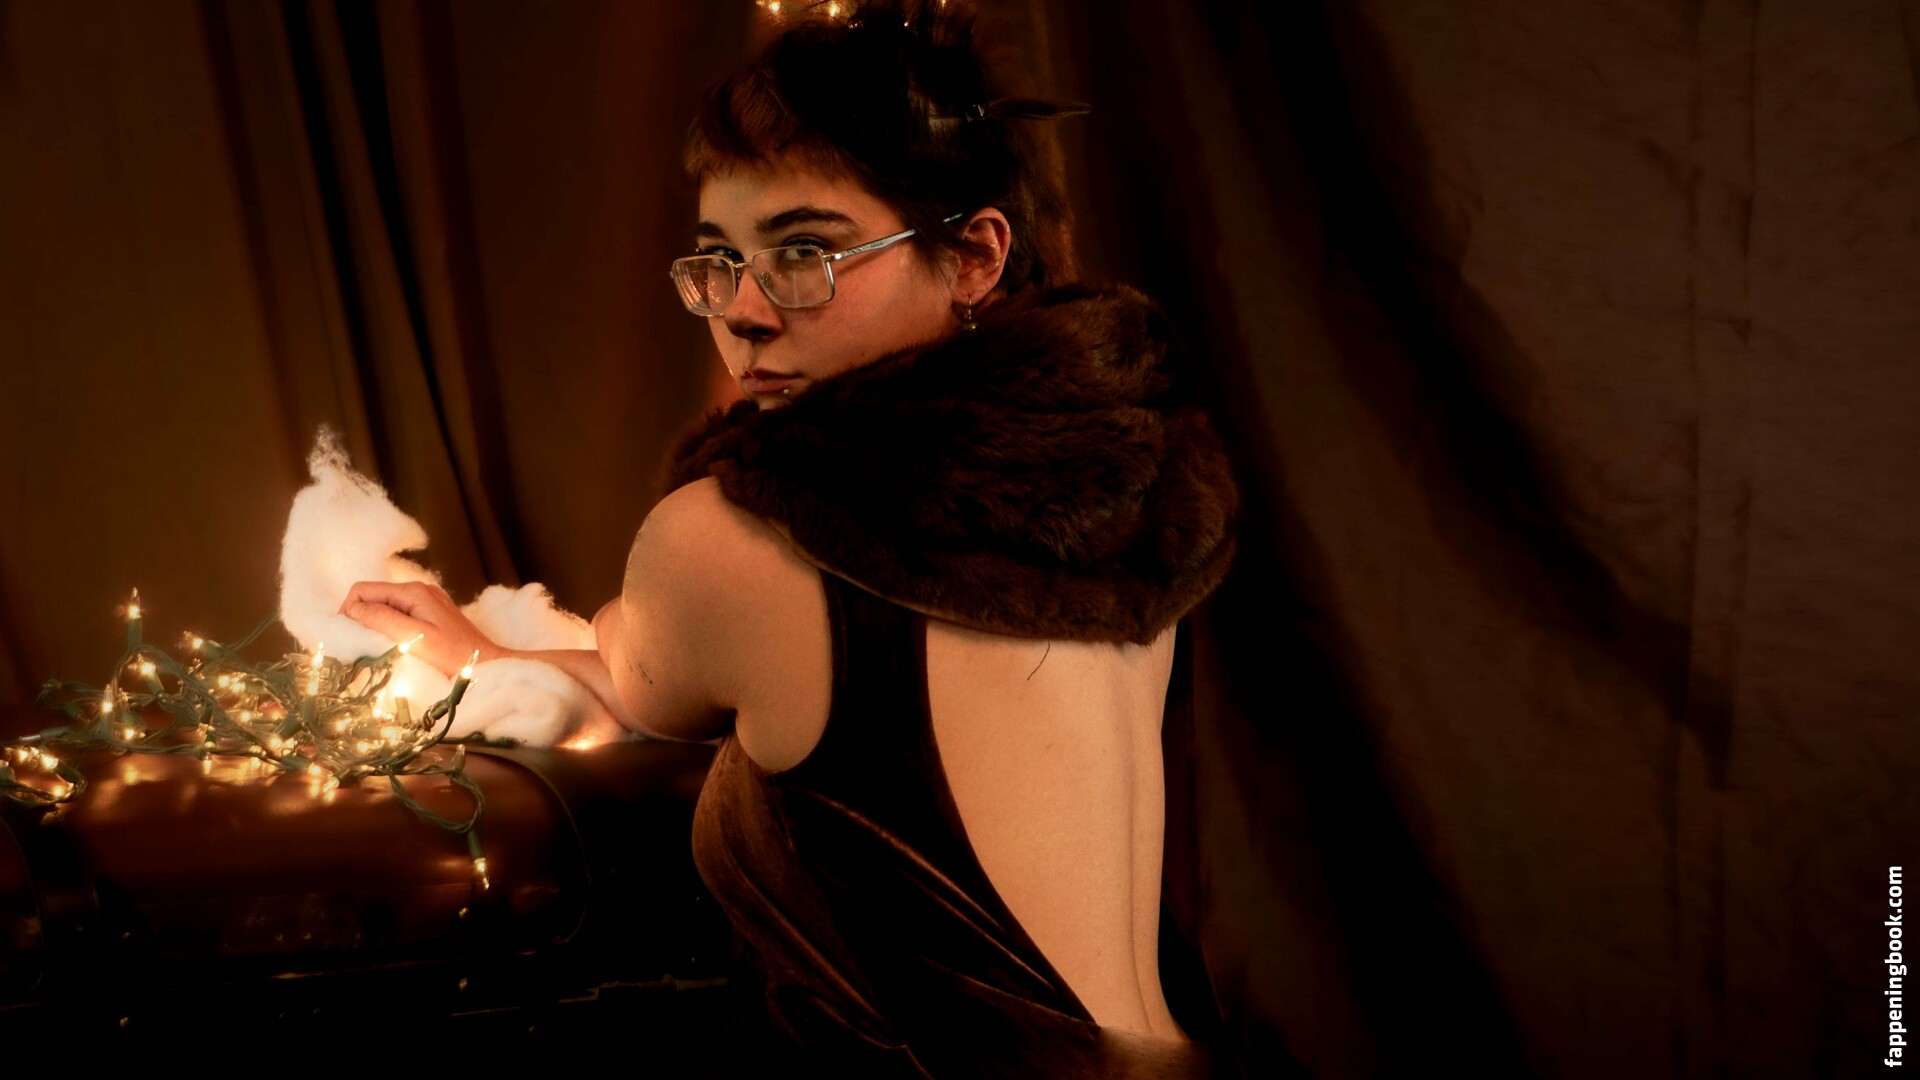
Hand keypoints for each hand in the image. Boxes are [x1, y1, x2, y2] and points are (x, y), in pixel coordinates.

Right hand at [338, 581, 504, 676]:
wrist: (489, 667)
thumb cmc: (454, 657)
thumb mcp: (414, 638)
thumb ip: (382, 619)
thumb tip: (352, 610)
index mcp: (413, 592)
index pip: (363, 590)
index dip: (347, 612)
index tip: (343, 638)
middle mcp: (419, 591)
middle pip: (373, 597)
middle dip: (359, 619)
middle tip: (355, 647)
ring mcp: (427, 603)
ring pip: (385, 608)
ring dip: (374, 626)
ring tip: (373, 650)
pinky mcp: (432, 617)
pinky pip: (400, 617)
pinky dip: (389, 630)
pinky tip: (392, 648)